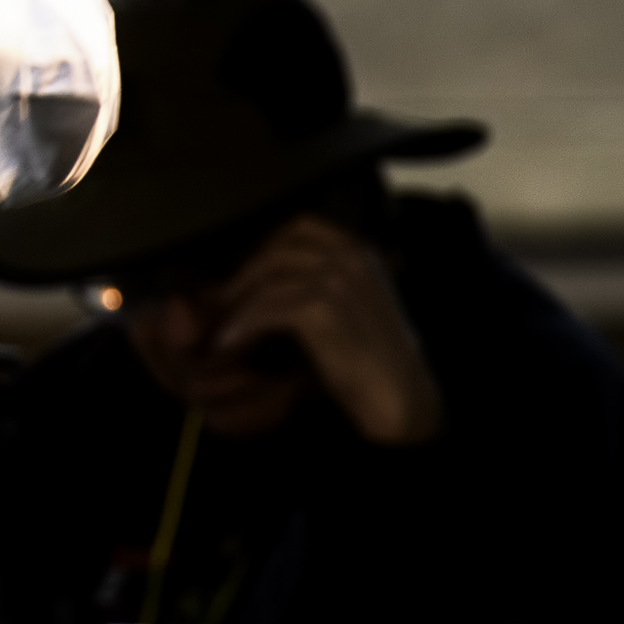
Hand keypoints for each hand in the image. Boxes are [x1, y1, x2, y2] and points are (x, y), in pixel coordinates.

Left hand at [210, 215, 443, 444]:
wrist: (399, 397)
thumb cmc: (375, 359)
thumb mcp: (356, 303)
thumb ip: (323, 281)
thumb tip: (266, 278)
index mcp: (360, 250)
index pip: (302, 227)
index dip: (268, 245)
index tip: (248, 268)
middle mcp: (350, 256)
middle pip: (278, 250)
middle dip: (246, 273)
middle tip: (224, 298)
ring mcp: (336, 279)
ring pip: (268, 280)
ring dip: (238, 304)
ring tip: (224, 324)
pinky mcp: (321, 309)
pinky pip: (267, 309)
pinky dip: (243, 325)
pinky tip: (230, 341)